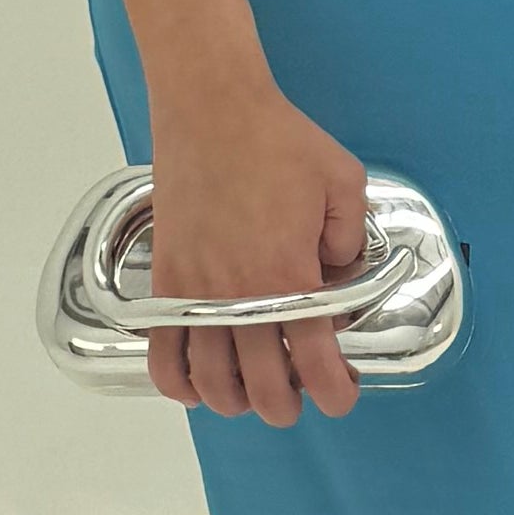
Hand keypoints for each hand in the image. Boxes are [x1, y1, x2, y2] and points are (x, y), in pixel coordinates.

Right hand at [141, 87, 374, 420]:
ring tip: (249, 390)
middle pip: (262, 387)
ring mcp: (197, 292)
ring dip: (234, 401)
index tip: (341, 395)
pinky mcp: (167, 280)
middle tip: (298, 395)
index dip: (334, 393)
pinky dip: (177, 382)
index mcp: (290, 275)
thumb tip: (340, 276)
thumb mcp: (344, 182)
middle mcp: (241, 296)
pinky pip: (162, 353)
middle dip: (286, 406)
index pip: (316, 362)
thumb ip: (352, 239)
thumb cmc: (276, 139)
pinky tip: (197, 382)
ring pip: (209, 383)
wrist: (212, 108)